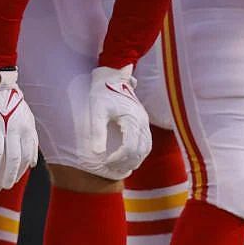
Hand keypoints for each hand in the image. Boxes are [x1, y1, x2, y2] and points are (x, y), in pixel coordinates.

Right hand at [0, 65, 36, 194]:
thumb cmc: (13, 103)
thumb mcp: (28, 119)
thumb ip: (31, 140)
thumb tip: (33, 163)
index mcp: (26, 128)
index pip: (26, 156)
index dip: (20, 172)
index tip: (14, 181)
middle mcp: (13, 128)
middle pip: (13, 159)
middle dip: (8, 176)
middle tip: (3, 187)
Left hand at [84, 64, 150, 178]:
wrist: (112, 76)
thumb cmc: (102, 93)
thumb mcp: (96, 111)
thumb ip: (97, 131)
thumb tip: (96, 153)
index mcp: (132, 119)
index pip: (129, 147)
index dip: (119, 159)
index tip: (106, 161)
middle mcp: (142, 121)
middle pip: (140, 150)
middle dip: (127, 162)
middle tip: (112, 168)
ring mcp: (145, 121)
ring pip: (146, 147)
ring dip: (135, 159)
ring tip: (121, 167)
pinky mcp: (143, 120)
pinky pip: (147, 142)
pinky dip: (140, 152)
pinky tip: (128, 157)